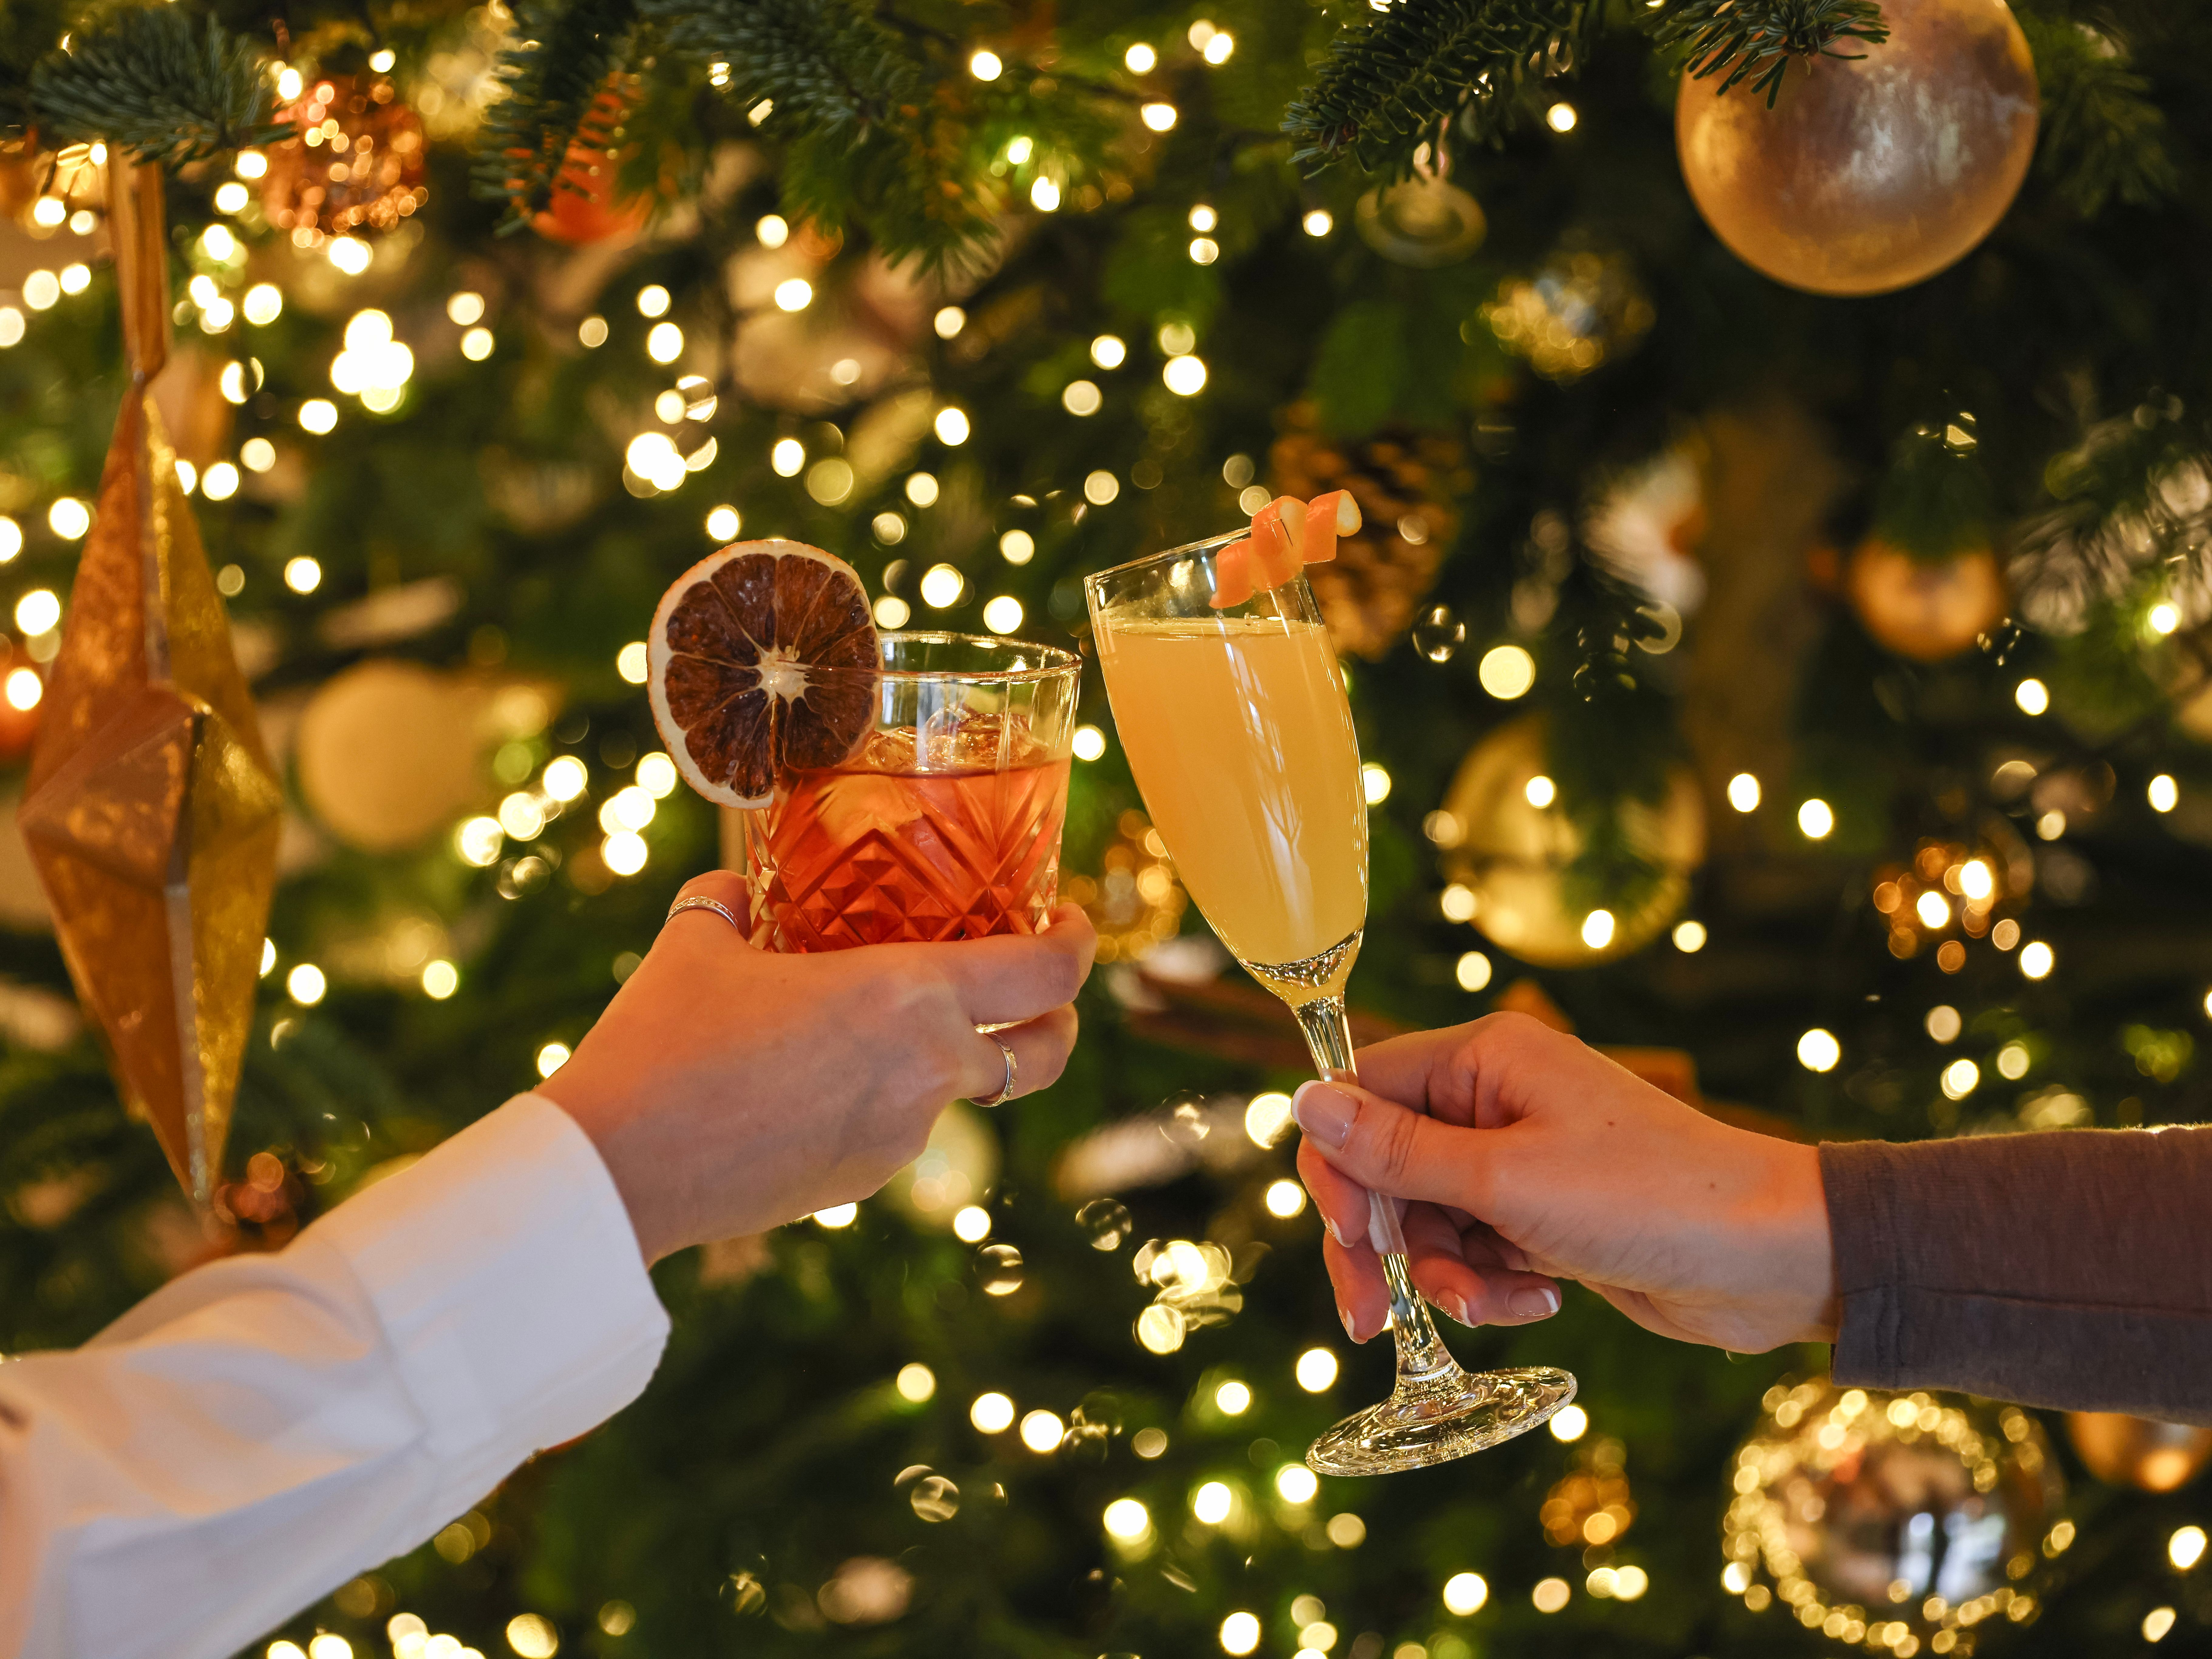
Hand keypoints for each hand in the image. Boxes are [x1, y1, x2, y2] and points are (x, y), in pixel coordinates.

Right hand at [541, 873, 1095, 1262]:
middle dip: (1059, 1020)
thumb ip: (732, 903)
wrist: (620, 1166)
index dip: (1079, 945)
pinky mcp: (863, 1182)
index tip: (1075, 922)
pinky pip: (900, 1128)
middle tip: (1041, 989)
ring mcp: (901, 1137)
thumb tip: (737, 887)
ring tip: (891, 1025)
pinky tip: (824, 1078)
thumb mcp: (700, 944)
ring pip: (963, 1092)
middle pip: (1043, 1053)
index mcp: (909, 998)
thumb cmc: (663, 1043)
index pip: (1045, 974)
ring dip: (952, 1059)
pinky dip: (889, 1099)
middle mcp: (927, 1071)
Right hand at [1293, 1013, 1835, 1352]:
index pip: (1363, 1092)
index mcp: (1484, 1060)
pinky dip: (1492, 1285)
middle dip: (1382, 1244)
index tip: (1350, 1237)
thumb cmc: (1649, 1198)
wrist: (1769, 1259)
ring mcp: (1519, 1158)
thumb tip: (1305, 1102)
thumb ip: (1398, 1151)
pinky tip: (1540, 1300)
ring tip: (1496, 1303)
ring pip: (1427, 1220)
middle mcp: (1494, 1099)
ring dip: (1444, 1275)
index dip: (1339, 1166)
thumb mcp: (1506, 1180)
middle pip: (1385, 1165)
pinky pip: (1475, 1249)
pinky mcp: (1543, 1213)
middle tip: (1371, 1318)